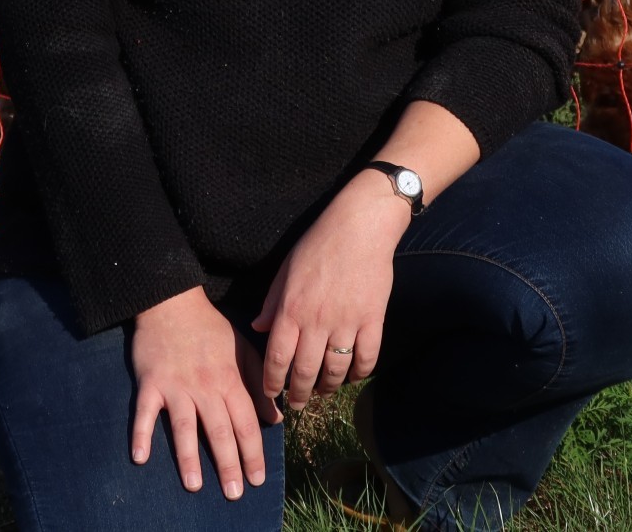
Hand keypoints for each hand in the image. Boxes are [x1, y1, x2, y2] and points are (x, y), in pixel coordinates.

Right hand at [130, 287, 279, 499]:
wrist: (172, 301)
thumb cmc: (211, 328)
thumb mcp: (243, 350)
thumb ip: (259, 384)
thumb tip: (276, 419)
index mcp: (230, 379)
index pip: (246, 422)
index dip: (253, 452)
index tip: (257, 480)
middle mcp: (205, 386)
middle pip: (218, 430)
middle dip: (228, 463)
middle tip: (234, 493)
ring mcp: (176, 386)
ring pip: (184, 426)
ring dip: (188, 457)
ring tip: (195, 485)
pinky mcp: (150, 383)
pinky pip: (144, 412)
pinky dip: (141, 434)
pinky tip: (140, 457)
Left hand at [253, 173, 408, 406]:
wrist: (360, 226)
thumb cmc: (318, 243)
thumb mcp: (286, 269)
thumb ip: (272, 302)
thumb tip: (257, 328)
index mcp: (291, 310)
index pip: (276, 358)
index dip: (272, 382)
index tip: (271, 393)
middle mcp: (317, 322)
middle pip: (305, 372)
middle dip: (299, 394)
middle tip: (297, 405)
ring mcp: (347, 323)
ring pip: (335, 371)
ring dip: (327, 387)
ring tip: (322, 391)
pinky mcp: (373, 320)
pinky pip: (366, 359)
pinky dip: (359, 374)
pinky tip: (352, 376)